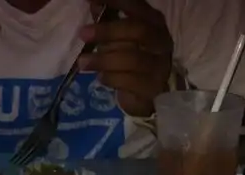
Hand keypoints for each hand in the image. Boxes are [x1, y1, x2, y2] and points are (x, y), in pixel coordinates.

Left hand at [79, 0, 172, 117]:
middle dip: (108, 30)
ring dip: (103, 59)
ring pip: (132, 59)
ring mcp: (159, 66)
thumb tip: (92, 2)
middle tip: (83, 33)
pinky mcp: (152, 88)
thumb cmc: (131, 61)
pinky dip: (110, 78)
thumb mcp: (119, 38)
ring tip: (83, 62)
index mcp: (154, 22)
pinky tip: (100, 78)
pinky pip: (129, 81)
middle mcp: (161, 41)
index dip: (116, 1)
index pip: (136, 6)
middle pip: (138, 30)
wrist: (145, 96)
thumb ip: (108, 20)